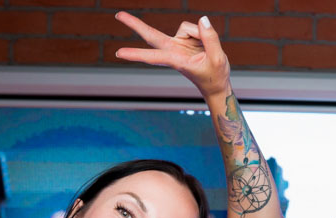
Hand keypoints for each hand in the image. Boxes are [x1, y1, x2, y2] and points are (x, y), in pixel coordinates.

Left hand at [114, 12, 229, 97]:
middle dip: (135, 25)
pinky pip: (196, 28)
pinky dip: (203, 34)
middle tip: (118, 15)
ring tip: (208, 51)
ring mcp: (178, 44)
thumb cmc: (215, 77)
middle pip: (151, 35)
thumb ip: (211, 38)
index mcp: (176, 61)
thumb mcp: (218, 59)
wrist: (217, 84)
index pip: (153, 56)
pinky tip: (205, 45)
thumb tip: (203, 20)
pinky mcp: (185, 39)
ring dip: (201, 35)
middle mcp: (173, 51)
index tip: (119, 53)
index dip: (136, 54)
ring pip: (187, 27)